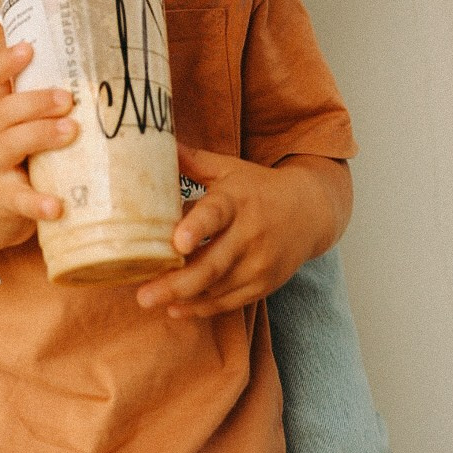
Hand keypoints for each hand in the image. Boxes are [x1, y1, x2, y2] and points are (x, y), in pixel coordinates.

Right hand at [0, 43, 78, 256]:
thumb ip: (42, 107)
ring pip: (10, 145)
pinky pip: (19, 199)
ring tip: (72, 131)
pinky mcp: (4, 199)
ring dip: (41, 135)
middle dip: (35, 101)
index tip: (29, 48)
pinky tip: (57, 205)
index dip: (5, 62)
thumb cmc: (17, 159)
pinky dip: (38, 202)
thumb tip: (98, 73)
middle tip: (67, 98)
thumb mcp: (18, 128)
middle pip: (3, 111)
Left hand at [135, 144, 351, 318]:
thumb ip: (194, 161)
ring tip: (151, 301)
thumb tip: (157, 142)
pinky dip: (203, 308)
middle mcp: (250, 234)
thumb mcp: (229, 169)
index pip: (216, 214)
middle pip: (212, 264)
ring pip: (218, 288)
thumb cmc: (259, 188)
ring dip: (184, 298)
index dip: (197, 228)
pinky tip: (176, 309)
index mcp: (237, 200)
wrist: (310, 212)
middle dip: (177, 283)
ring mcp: (259, 263)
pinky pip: (230, 301)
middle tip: (143, 295)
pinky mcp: (264, 284)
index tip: (177, 242)